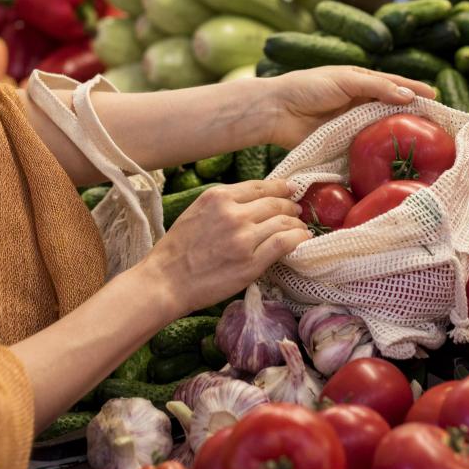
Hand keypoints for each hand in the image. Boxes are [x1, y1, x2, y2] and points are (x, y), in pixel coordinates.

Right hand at [142, 180, 309, 314]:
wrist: (166, 281)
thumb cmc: (177, 250)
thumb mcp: (197, 212)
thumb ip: (224, 204)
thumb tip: (255, 201)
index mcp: (218, 197)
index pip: (260, 186)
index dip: (281, 187)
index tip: (290, 189)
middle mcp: (233, 213)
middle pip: (276, 203)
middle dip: (291, 206)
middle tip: (297, 211)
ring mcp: (244, 238)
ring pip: (284, 222)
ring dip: (297, 224)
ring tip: (300, 228)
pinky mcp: (251, 262)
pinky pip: (284, 243)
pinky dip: (298, 239)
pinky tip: (302, 240)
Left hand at [266, 66, 436, 148]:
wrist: (277, 111)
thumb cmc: (308, 87)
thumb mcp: (346, 80)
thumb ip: (377, 87)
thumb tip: (409, 96)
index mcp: (361, 81)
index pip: (395, 85)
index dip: (415, 91)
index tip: (436, 98)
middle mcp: (360, 103)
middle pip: (392, 109)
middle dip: (413, 116)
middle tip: (436, 126)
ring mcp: (352, 124)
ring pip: (382, 129)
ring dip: (399, 135)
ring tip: (423, 144)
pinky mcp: (343, 143)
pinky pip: (367, 147)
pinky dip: (380, 151)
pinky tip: (395, 159)